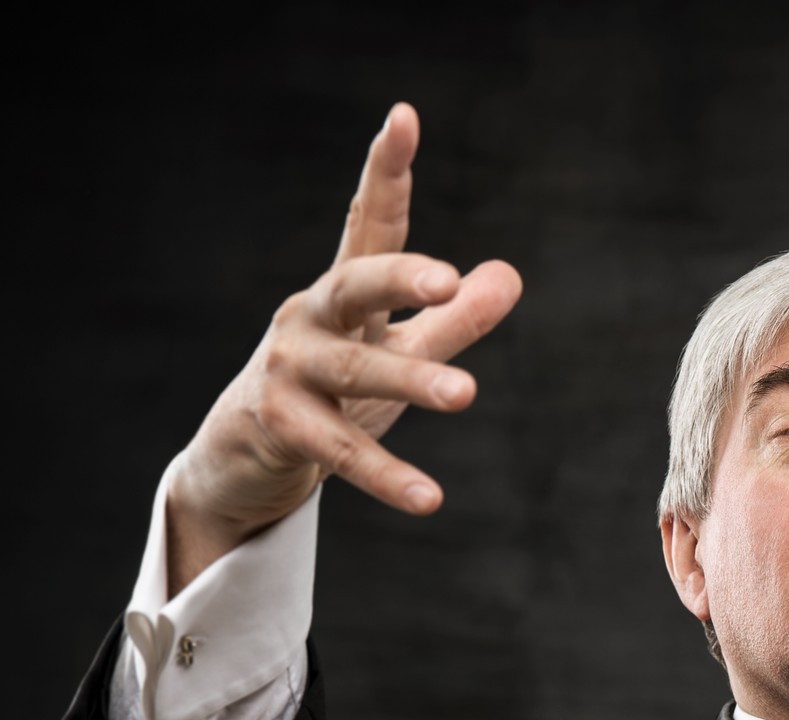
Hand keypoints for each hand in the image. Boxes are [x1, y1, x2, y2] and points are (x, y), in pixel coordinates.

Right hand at [166, 103, 523, 592]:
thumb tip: (509, 276)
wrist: (246, 457)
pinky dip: (388, 476)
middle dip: (401, 277)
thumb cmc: (333, 390)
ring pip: (358, 371)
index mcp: (346, 291)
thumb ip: (453, 319)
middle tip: (447, 281)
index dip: (387, 172)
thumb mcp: (399, 349)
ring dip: (414, 380)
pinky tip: (431, 498)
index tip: (404, 117)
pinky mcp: (279, 426)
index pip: (372, 223)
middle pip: (358, 283)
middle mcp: (312, 318)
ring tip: (468, 393)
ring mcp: (290, 370)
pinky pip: (342, 451)